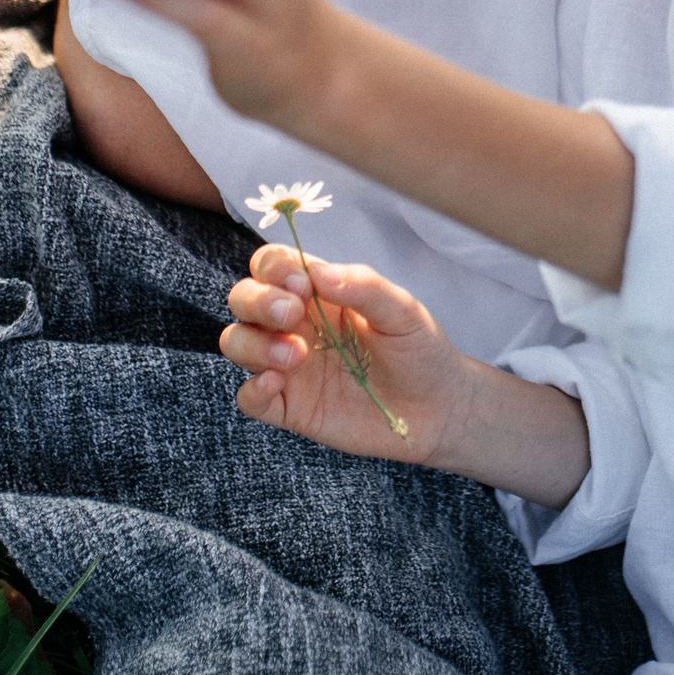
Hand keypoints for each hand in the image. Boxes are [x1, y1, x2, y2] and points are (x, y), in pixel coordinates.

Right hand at [222, 243, 473, 463]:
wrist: (436, 410)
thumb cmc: (418, 350)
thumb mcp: (402, 311)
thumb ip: (363, 286)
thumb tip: (317, 272)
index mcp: (319, 292)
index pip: (273, 264)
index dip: (275, 268)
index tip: (302, 284)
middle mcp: (296, 324)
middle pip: (244, 298)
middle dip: (256, 300)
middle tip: (292, 314)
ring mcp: (288, 366)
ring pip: (237, 342)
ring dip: (253, 343)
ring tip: (296, 356)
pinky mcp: (289, 407)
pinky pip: (249, 397)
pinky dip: (252, 389)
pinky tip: (276, 383)